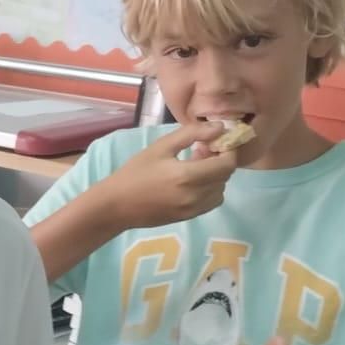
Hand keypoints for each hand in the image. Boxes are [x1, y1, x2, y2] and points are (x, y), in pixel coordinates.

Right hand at [96, 122, 236, 229]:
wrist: (116, 206)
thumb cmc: (135, 172)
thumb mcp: (161, 147)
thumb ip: (192, 134)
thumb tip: (220, 127)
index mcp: (188, 176)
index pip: (227, 164)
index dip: (228, 150)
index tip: (215, 141)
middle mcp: (195, 195)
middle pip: (225, 176)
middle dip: (220, 161)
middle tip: (202, 150)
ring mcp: (193, 209)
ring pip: (221, 190)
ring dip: (215, 176)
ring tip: (195, 167)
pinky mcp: (189, 217)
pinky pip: (211, 202)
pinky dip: (209, 189)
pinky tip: (192, 182)